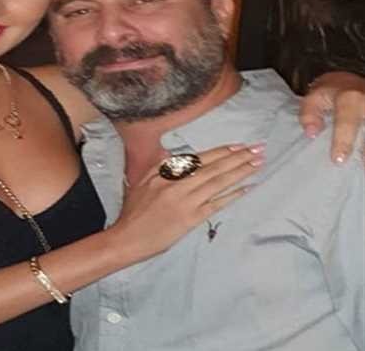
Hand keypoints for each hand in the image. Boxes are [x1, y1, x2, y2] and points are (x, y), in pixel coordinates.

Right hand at [110, 145, 262, 261]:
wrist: (127, 238)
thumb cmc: (133, 212)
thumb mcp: (141, 182)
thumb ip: (159, 168)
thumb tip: (174, 156)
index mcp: (163, 173)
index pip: (197, 158)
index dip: (220, 152)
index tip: (238, 146)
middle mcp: (175, 184)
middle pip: (212, 167)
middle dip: (237, 157)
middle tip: (258, 149)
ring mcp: (184, 201)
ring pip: (217, 182)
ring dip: (240, 171)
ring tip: (258, 163)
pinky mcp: (190, 219)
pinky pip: (216, 204)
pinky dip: (232, 195)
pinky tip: (247, 188)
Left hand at [301, 71, 364, 163]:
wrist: (353, 81)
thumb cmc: (330, 93)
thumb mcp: (314, 97)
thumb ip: (309, 113)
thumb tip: (311, 133)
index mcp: (350, 98)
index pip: (347, 121)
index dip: (343, 140)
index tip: (338, 160)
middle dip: (364, 150)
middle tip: (358, 167)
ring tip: (361, 167)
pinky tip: (362, 162)